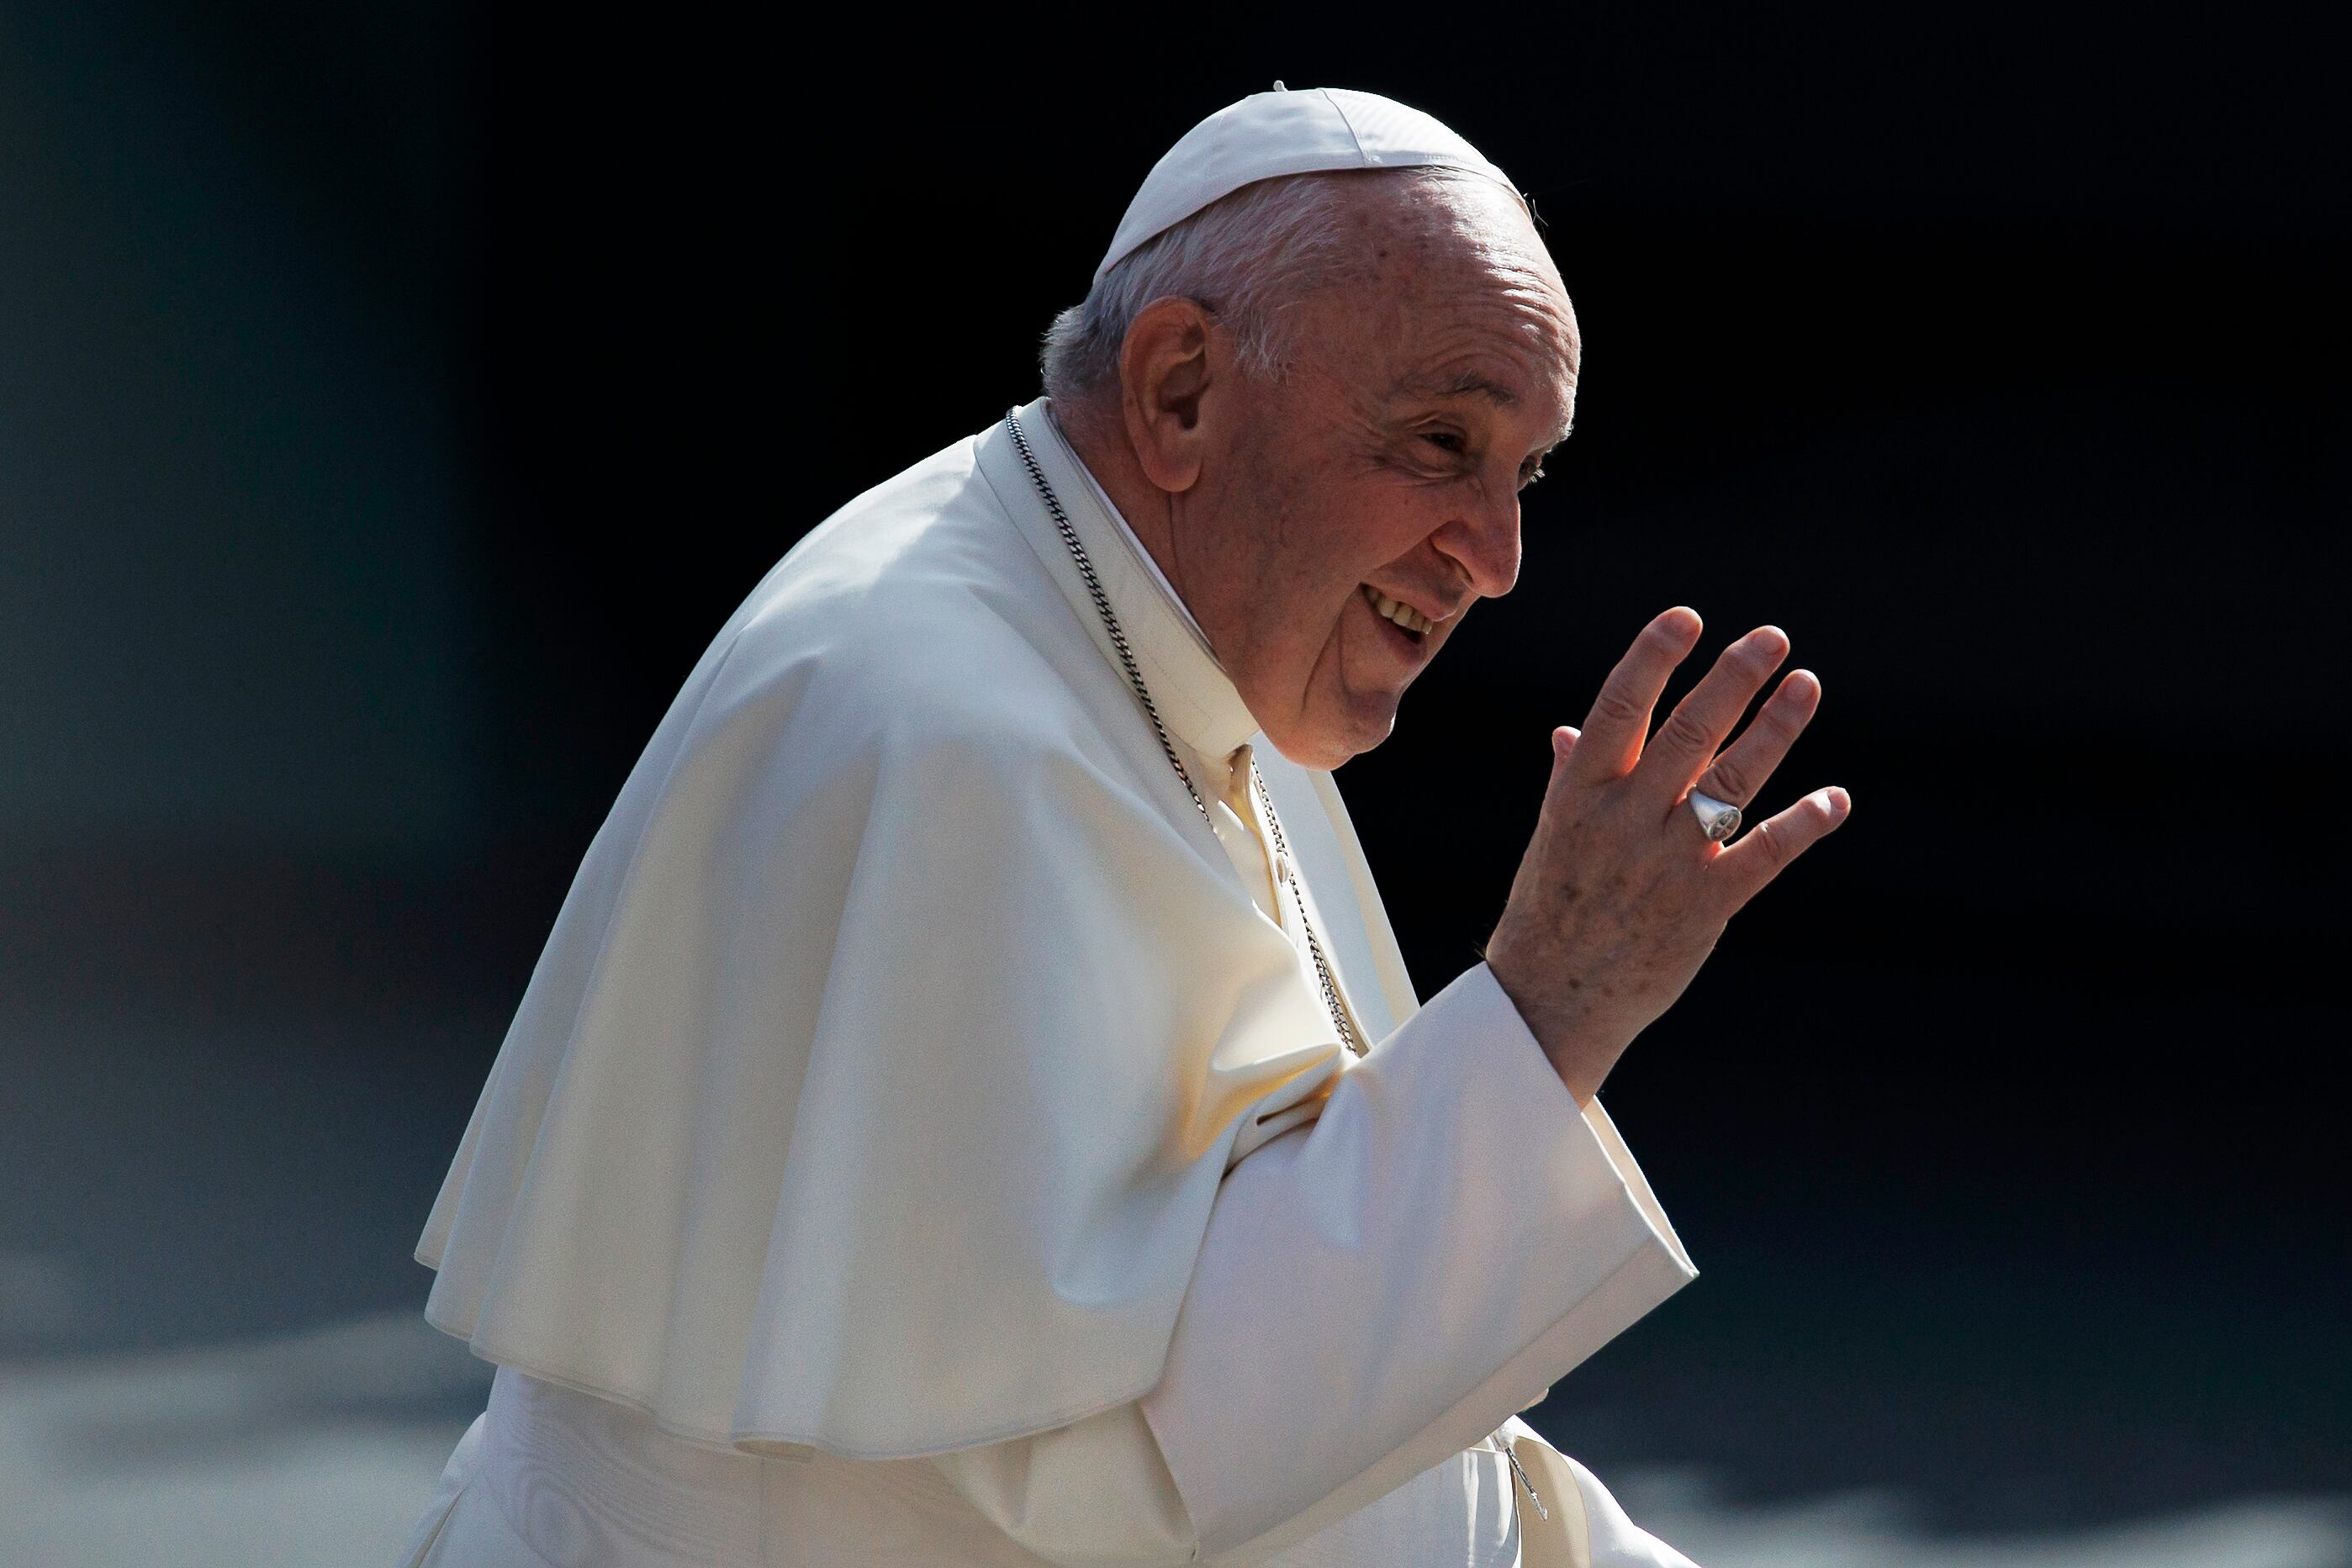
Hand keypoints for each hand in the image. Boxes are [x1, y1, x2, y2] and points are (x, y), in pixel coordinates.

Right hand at [1485, 608, 1851, 1103]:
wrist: (1551, 1000)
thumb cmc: (1550, 910)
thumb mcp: (1552, 837)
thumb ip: (1571, 778)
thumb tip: (1573, 730)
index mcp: (1579, 793)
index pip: (1618, 708)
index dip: (1653, 658)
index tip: (1688, 618)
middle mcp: (1623, 819)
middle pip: (1687, 733)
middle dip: (1733, 679)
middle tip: (1772, 639)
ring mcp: (1666, 862)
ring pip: (1732, 781)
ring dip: (1775, 730)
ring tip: (1806, 686)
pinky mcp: (1704, 905)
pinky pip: (1763, 854)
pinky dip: (1802, 822)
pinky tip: (1833, 798)